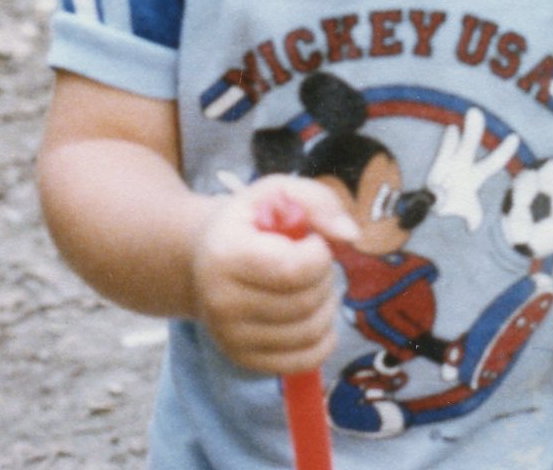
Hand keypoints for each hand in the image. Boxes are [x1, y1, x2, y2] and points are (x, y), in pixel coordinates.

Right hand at [189, 175, 355, 374]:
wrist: (201, 261)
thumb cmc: (248, 223)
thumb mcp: (276, 192)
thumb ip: (318, 201)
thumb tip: (351, 235)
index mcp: (226, 254)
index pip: (293, 269)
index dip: (320, 254)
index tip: (313, 241)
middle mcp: (222, 302)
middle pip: (305, 301)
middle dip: (325, 278)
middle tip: (313, 262)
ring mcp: (231, 337)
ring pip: (310, 332)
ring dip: (327, 305)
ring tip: (312, 285)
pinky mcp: (244, 360)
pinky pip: (304, 361)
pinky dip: (324, 339)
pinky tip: (315, 315)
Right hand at [424, 105, 517, 230]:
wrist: (434, 204)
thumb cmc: (454, 205)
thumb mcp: (470, 213)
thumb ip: (472, 216)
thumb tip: (474, 226)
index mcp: (476, 177)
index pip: (493, 162)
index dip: (503, 151)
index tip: (515, 137)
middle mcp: (465, 166)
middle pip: (470, 147)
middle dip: (473, 131)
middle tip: (475, 112)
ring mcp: (451, 164)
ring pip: (458, 149)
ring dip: (464, 135)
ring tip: (470, 115)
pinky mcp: (438, 167)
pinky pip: (444, 153)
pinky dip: (449, 144)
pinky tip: (453, 130)